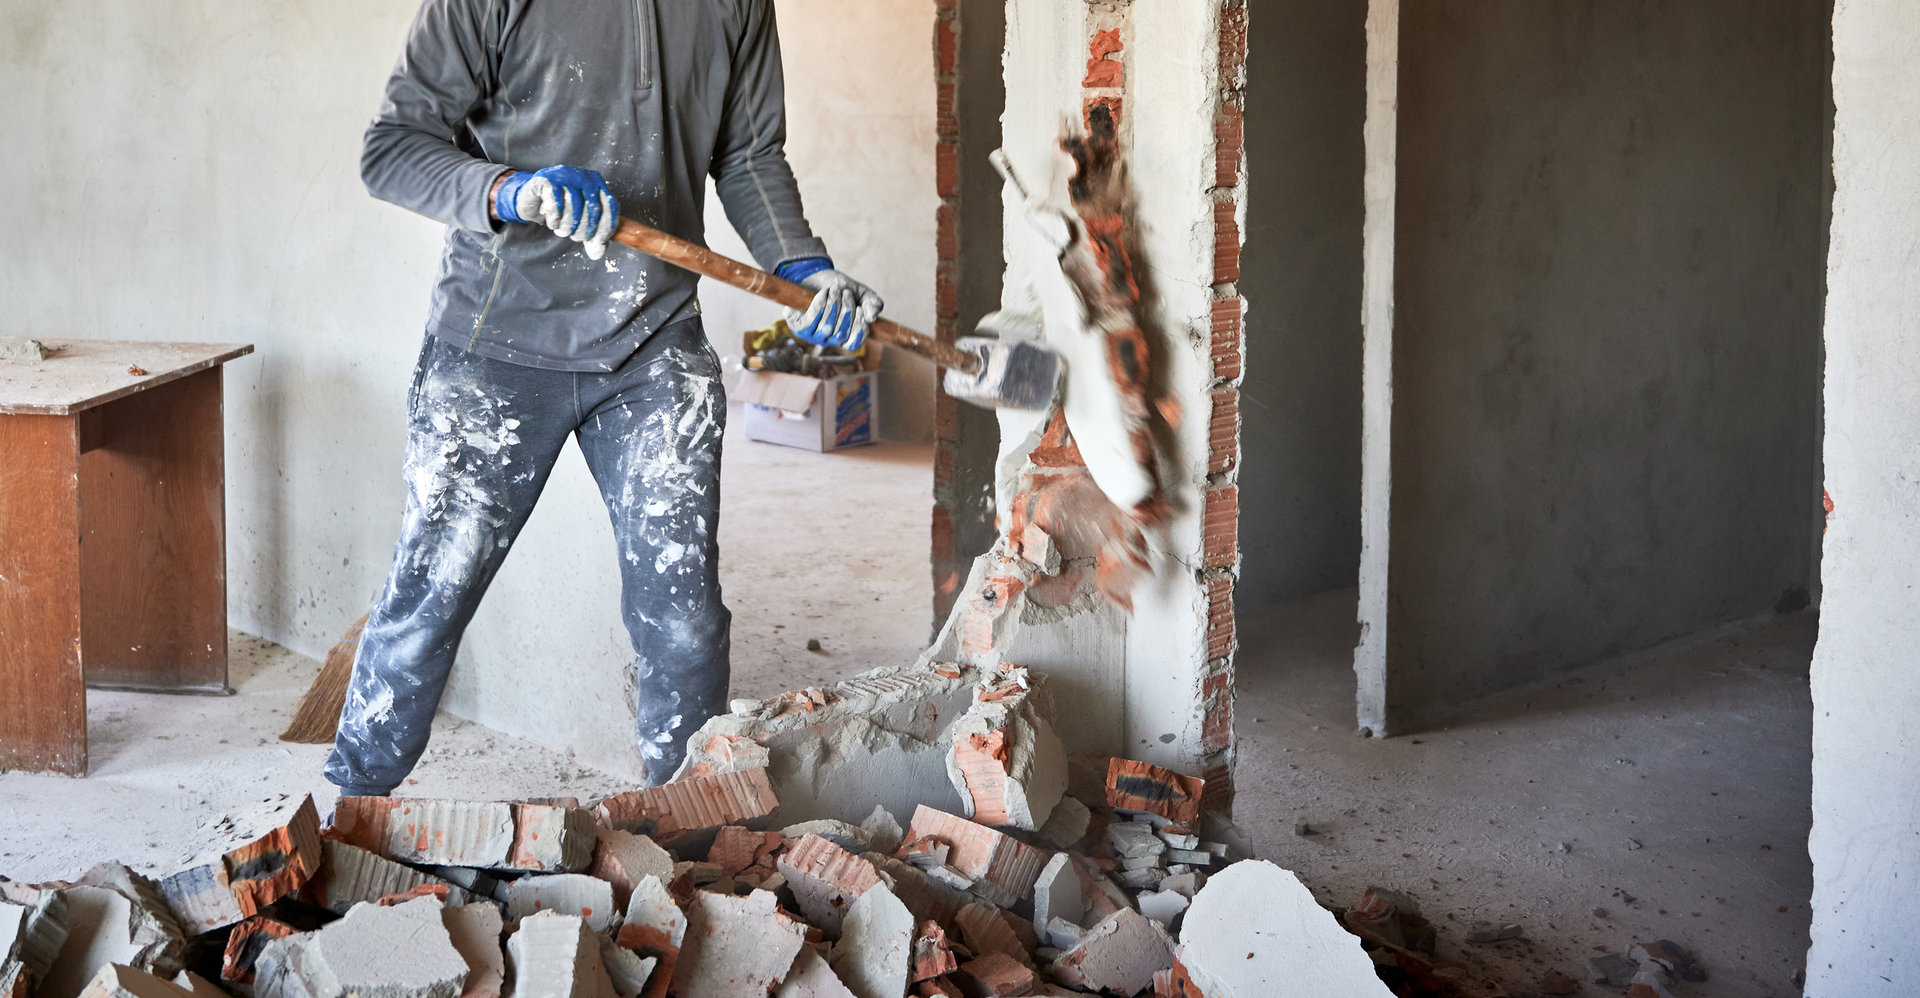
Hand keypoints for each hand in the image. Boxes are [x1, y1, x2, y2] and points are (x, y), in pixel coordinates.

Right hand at [495, 165, 618, 259]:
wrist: (531, 200)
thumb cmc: (560, 211)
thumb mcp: (579, 224)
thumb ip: (591, 238)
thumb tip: (598, 253)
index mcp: (597, 183)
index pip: (610, 205)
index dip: (606, 226)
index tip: (598, 241)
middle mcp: (584, 176)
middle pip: (593, 207)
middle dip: (585, 229)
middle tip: (576, 238)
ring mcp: (565, 174)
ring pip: (574, 205)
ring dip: (568, 225)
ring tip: (563, 231)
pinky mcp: (547, 179)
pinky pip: (556, 203)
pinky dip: (555, 219)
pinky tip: (552, 223)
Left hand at [777, 258, 883, 350]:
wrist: (814, 275)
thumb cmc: (838, 287)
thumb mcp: (859, 292)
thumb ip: (872, 303)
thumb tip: (872, 318)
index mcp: (844, 336)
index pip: (853, 344)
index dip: (859, 329)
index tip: (861, 308)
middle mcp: (828, 339)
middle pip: (841, 334)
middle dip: (846, 310)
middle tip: (846, 292)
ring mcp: (812, 335)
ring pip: (826, 327)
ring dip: (833, 305)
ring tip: (834, 290)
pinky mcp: (799, 327)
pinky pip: (811, 321)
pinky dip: (819, 305)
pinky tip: (823, 293)